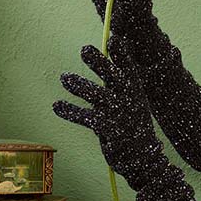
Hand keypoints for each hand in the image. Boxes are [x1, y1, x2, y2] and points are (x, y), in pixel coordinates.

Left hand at [52, 37, 165, 189]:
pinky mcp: (107, 129)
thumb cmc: (134, 126)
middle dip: (99, 62)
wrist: (144, 160)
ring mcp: (118, 114)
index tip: (114, 40)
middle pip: (113, 76)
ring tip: (64, 77)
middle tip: (85, 49)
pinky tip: (57, 105)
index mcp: (136, 91)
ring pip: (95, 94)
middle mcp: (129, 100)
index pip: (130, 68)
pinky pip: (84, 116)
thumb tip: (108, 60)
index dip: (122, 54)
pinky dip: (69, 110)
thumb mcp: (132, 102)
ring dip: (78, 85)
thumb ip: (119, 83)